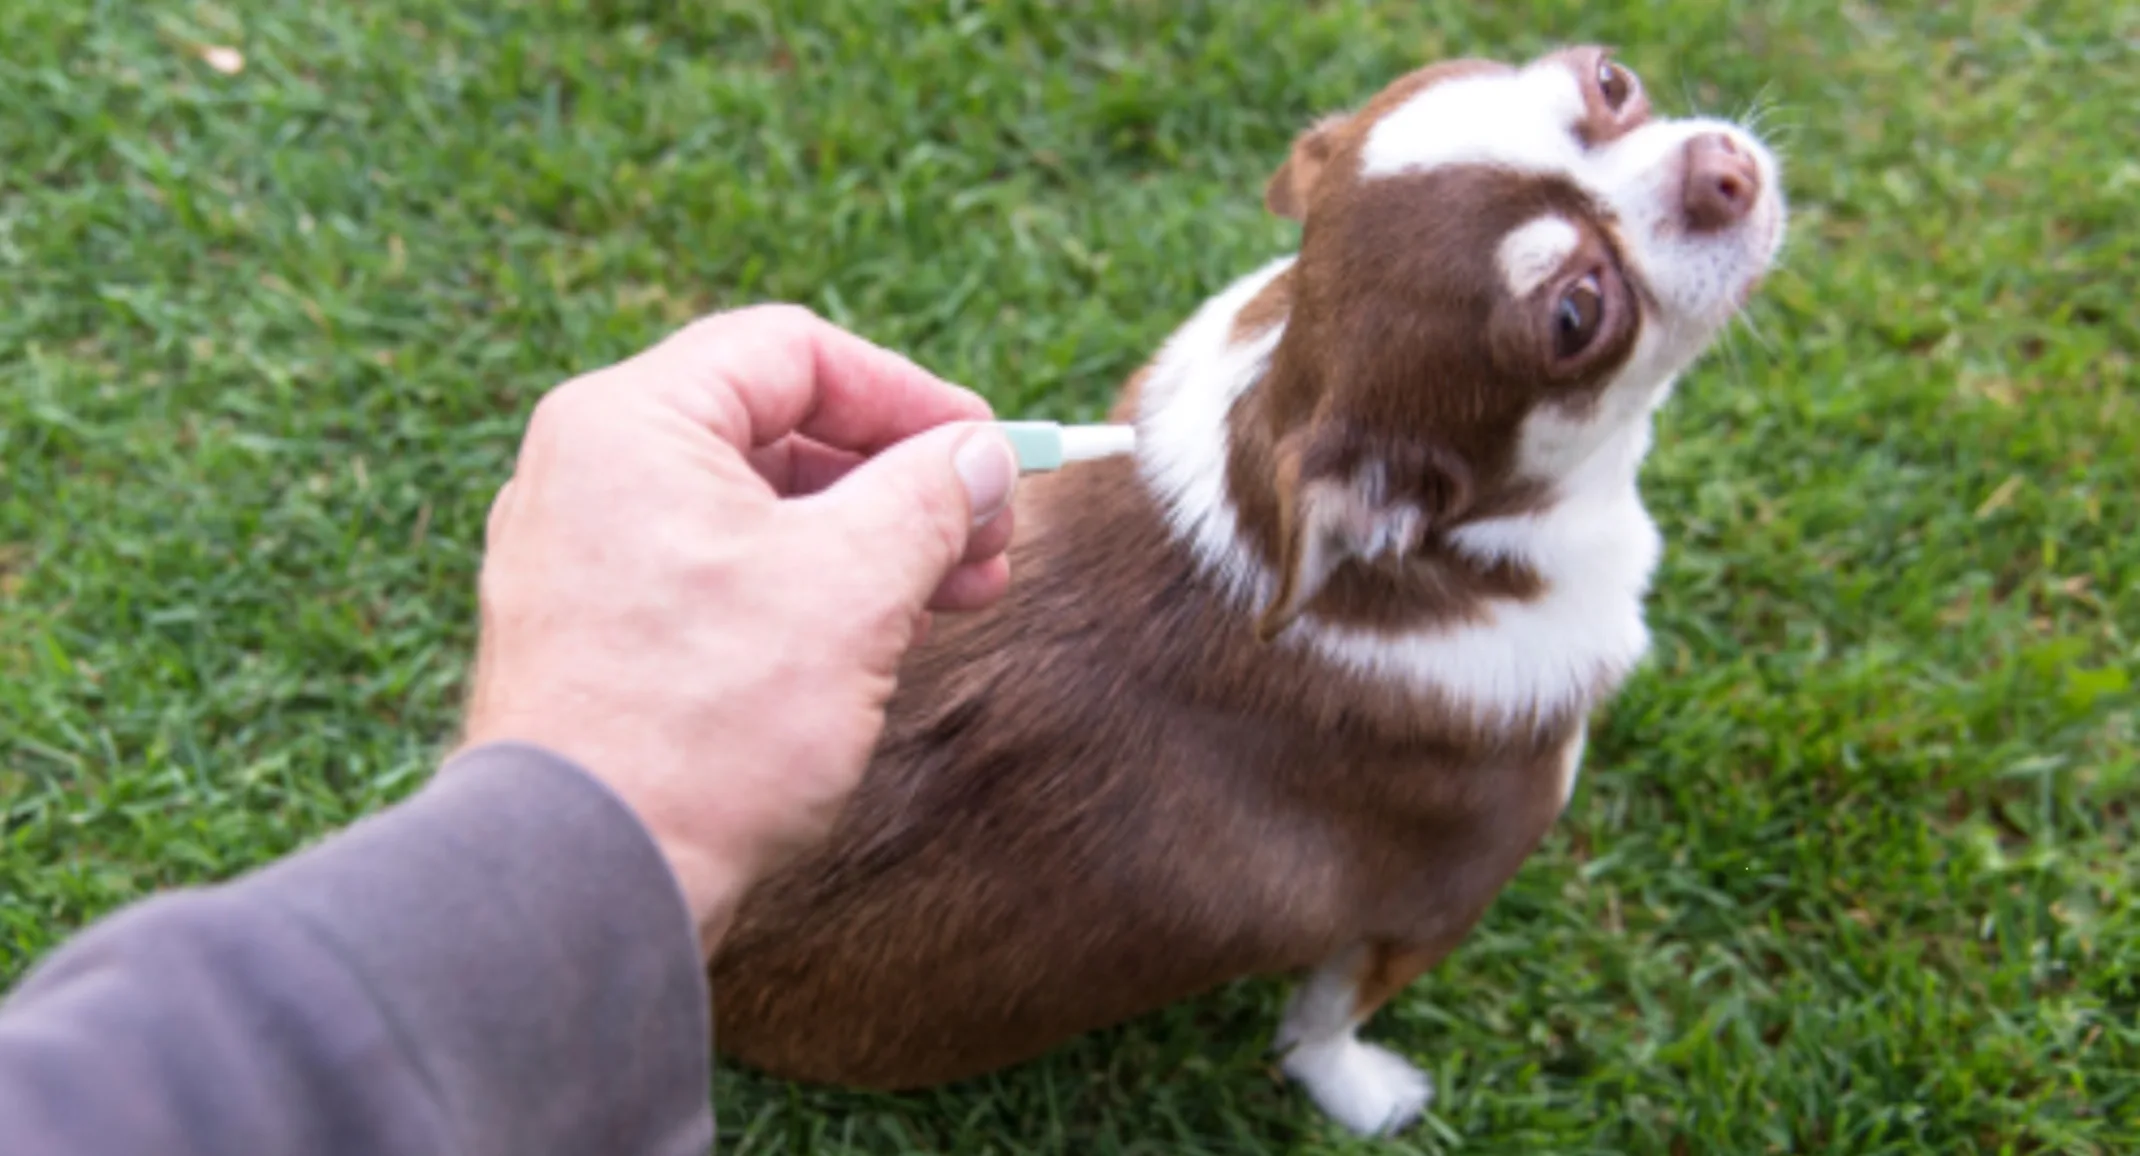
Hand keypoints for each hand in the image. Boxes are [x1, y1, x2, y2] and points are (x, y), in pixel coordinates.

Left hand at [458, 306, 1018, 952]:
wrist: (585, 882)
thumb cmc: (706, 723)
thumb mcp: (852, 588)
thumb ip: (930, 497)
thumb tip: (984, 457)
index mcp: (628, 423)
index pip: (792, 352)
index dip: (909, 394)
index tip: (988, 451)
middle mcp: (588, 474)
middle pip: (775, 430)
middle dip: (900, 481)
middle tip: (989, 539)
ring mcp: (582, 559)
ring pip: (753, 511)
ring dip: (867, 543)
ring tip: (959, 599)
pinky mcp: (594, 636)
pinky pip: (717, 576)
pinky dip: (806, 592)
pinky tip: (878, 642)